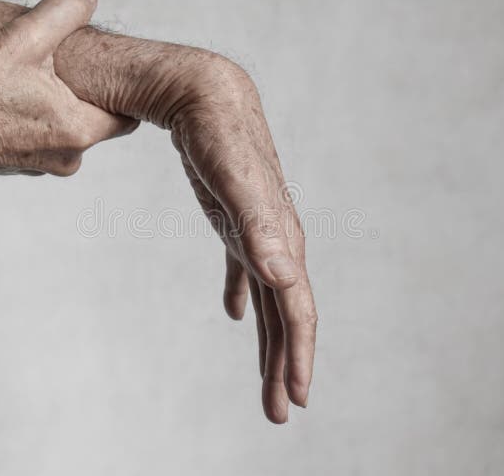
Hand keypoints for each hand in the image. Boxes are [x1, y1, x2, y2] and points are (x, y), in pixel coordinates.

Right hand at [0, 0, 137, 177]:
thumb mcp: (21, 40)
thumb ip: (63, 12)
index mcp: (81, 130)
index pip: (128, 114)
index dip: (122, 89)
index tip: (108, 70)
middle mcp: (69, 157)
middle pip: (100, 119)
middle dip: (88, 92)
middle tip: (64, 65)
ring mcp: (45, 166)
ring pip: (70, 126)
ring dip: (60, 104)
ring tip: (34, 78)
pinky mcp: (23, 166)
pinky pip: (46, 137)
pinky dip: (38, 118)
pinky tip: (14, 97)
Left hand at [170, 58, 317, 423]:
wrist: (205, 91)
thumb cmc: (217, 131)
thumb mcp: (233, 177)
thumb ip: (259, 227)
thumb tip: (285, 278)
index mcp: (281, 236)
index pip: (296, 306)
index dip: (298, 354)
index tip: (295, 397)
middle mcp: (276, 238)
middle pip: (287, 313)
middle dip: (285, 364)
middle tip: (278, 412)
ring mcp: (257, 231)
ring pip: (270, 298)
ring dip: (269, 342)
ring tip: (266, 382)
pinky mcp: (236, 221)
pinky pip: (245, 270)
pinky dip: (243, 296)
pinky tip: (237, 316)